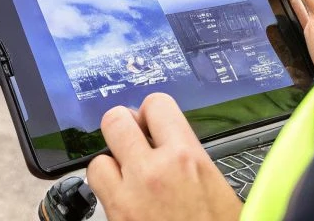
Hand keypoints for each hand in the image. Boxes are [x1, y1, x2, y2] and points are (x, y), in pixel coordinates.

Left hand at [87, 94, 241, 220]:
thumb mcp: (217, 190)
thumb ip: (191, 161)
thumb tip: (176, 146)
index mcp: (187, 158)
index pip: (156, 104)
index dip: (152, 112)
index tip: (153, 122)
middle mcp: (153, 171)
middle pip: (115, 120)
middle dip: (123, 129)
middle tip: (133, 142)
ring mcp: (128, 195)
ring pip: (98, 157)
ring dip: (111, 165)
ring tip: (127, 177)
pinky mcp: (113, 216)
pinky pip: (95, 189)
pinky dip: (105, 191)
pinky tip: (122, 200)